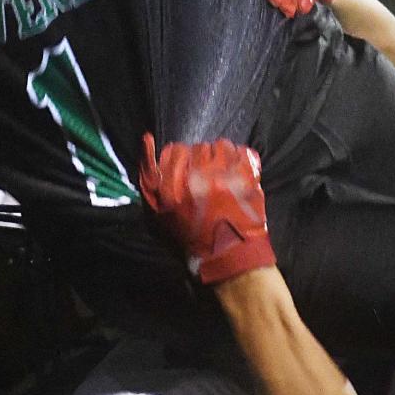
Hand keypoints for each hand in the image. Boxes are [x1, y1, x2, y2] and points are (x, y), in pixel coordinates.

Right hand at [139, 134, 275, 284]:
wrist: (230, 256)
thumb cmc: (191, 238)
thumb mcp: (159, 212)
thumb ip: (149, 176)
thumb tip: (147, 138)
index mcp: (174, 183)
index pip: (174, 151)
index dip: (179, 161)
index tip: (186, 174)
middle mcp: (198, 173)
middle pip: (197, 148)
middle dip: (200, 161)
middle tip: (205, 178)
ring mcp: (226, 173)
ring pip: (219, 146)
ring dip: (220, 158)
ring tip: (222, 176)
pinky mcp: (247, 175)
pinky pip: (241, 151)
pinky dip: (239, 160)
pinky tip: (236, 175)